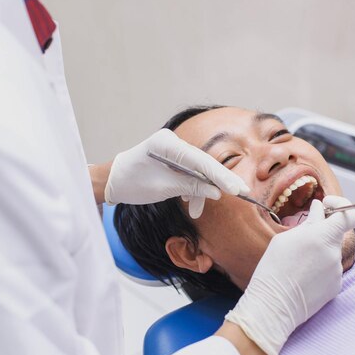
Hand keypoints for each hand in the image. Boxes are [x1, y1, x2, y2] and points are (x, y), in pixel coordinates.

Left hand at [104, 129, 249, 217]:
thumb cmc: (131, 183)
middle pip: (203, 163)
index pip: (201, 160)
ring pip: (198, 170)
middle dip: (220, 181)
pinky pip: (189, 172)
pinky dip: (192, 188)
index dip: (221, 176)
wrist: (111, 181)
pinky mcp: (173, 158)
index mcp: (166, 144)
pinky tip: (190, 203)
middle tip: (242, 192)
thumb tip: (216, 192)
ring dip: (201, 191)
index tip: (237, 189)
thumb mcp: (162, 188)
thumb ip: (190, 187)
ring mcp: (173, 149)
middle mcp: (172, 142)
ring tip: (197, 212)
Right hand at [225, 196, 354, 354]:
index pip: (348, 215)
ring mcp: (337, 271)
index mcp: (322, 237)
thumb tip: (319, 210)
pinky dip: (318, 268)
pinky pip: (330, 269)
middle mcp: (334, 253)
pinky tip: (301, 275)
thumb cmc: (273, 269)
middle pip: (334, 234)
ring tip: (296, 262)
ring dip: (317, 251)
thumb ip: (309, 223)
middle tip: (302, 236)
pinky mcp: (336, 286)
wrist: (274, 305)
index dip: (341, 206)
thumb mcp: (285, 239)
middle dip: (321, 231)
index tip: (328, 206)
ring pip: (330, 252)